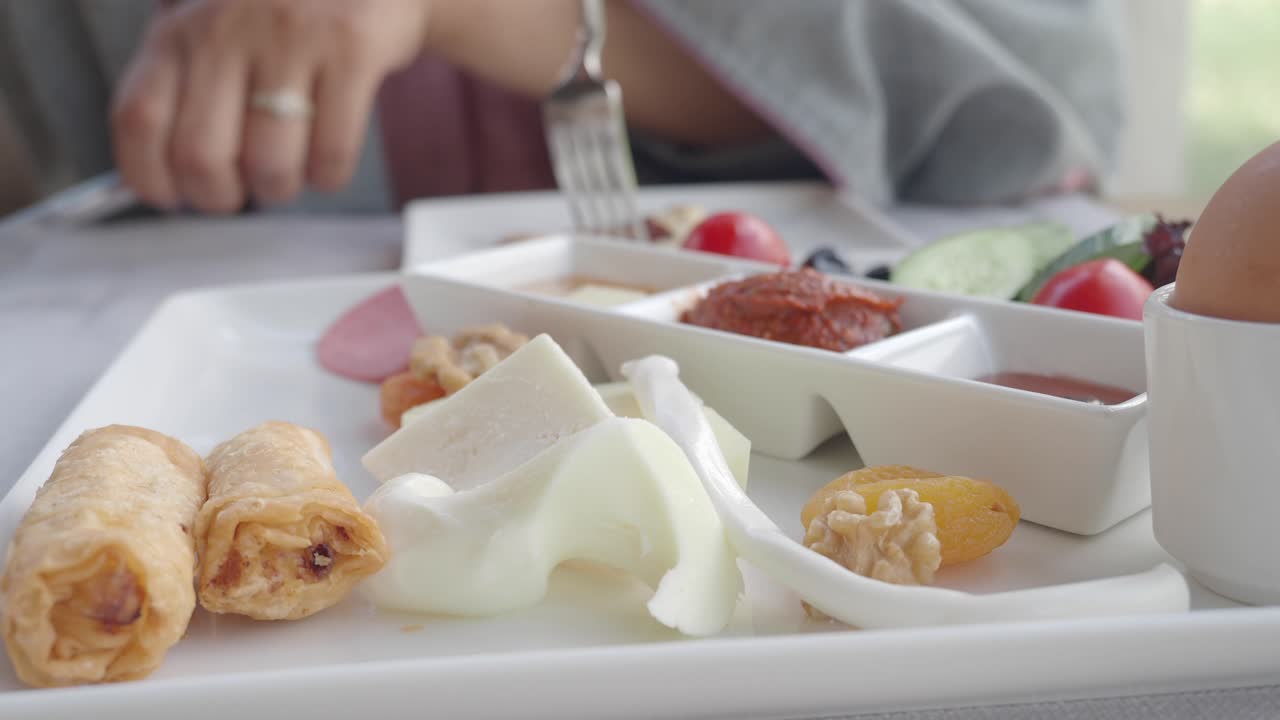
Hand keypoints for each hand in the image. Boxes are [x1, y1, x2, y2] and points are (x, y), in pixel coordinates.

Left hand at [111, 0, 431, 212]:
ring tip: (293, 169)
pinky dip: (329, 174)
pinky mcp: (350, 48)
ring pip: (269, 164)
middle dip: (224, 197)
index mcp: (180, 30)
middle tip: (244, 190)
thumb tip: (169, 177)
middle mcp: (227, 30)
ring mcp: (290, 38)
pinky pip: (332, 152)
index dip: (154, 179)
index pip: (139, 121)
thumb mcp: (216, 31)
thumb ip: (186, 87)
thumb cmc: (290, 11)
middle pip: (200, 156)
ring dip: (282, 187)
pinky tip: (329, 155)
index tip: (177, 196)